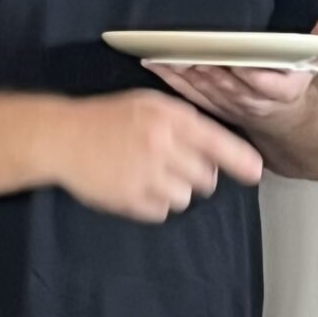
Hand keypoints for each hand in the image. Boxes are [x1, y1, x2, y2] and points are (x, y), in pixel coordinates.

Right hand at [53, 87, 263, 221]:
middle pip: (206, 178)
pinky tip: (136, 185)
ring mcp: (147, 176)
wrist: (62, 137)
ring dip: (175, 190)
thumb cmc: (107, 118)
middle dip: (197, 175)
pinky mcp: (131, 199)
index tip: (255, 172)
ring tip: (150, 174)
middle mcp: (162, 147)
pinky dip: (154, 203)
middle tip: (175, 165)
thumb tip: (218, 149)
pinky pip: (161, 212)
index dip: (240, 160)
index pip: (217, 143)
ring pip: (185, 198)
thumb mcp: (149, 105)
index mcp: (169, 120)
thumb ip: (184, 122)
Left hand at [149, 11, 317, 130]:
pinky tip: (154, 61)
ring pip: (203, 88)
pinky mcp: (211, 106)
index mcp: (278, 92)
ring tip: (163, 49)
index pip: (260, 80)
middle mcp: (251, 102)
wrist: (286, 121)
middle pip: (225, 82)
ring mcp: (228, 106)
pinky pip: (187, 93)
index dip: (245, 71)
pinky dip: (170, 77)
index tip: (232, 56)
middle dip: (204, 64)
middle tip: (185, 45)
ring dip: (182, 69)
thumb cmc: (295, 86)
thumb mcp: (314, 61)